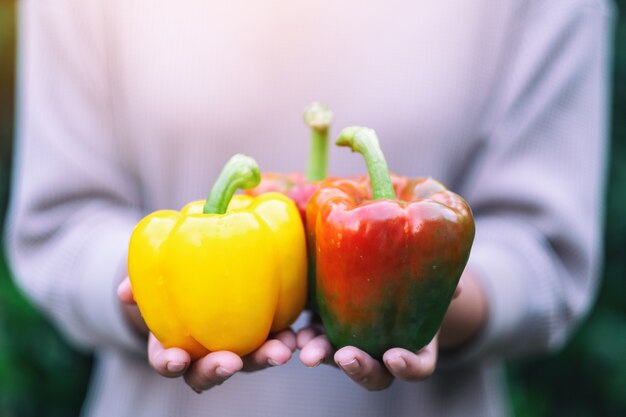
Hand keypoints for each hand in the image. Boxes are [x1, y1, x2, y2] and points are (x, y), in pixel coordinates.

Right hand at [117, 278, 296, 392]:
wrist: (203, 265)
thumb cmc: (172, 272)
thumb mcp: (153, 271)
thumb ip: (139, 279)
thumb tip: (124, 291)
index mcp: (174, 342)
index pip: (167, 361)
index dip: (170, 364)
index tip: (176, 359)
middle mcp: (206, 351)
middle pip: (212, 370)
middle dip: (221, 370)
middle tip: (233, 362)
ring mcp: (238, 344)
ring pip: (250, 361)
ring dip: (264, 359)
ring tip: (281, 350)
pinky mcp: (264, 330)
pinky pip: (275, 339)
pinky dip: (285, 340)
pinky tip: (296, 334)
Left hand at [296, 279, 464, 390]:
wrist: (384, 268)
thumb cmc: (415, 276)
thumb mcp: (429, 277)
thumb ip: (440, 281)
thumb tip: (454, 287)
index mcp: (415, 345)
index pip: (418, 368)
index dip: (409, 367)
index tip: (395, 357)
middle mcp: (382, 353)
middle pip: (374, 374)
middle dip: (359, 368)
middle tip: (345, 356)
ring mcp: (354, 342)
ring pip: (338, 359)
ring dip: (323, 355)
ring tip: (308, 349)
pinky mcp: (329, 327)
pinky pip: (315, 339)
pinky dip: (304, 338)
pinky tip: (295, 333)